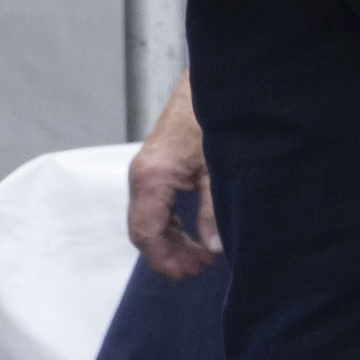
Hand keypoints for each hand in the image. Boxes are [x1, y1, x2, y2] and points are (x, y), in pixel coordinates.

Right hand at [125, 73, 217, 279]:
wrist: (211, 85)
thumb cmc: (211, 120)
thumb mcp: (218, 171)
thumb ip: (213, 213)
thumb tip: (212, 250)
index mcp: (151, 179)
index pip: (146, 234)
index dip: (164, 260)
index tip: (187, 275)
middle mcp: (141, 177)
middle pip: (143, 231)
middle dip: (168, 255)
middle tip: (200, 270)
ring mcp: (146, 172)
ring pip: (149, 221)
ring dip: (171, 242)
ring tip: (200, 258)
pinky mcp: (156, 168)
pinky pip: (156, 207)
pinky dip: (171, 226)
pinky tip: (194, 236)